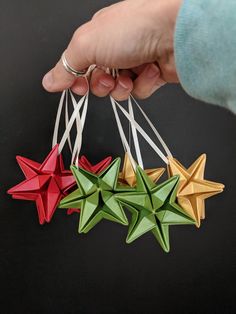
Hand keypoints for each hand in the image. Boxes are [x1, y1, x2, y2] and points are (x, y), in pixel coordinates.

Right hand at [42, 0, 181, 100]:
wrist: (175, 33)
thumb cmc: (134, 28)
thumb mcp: (87, 44)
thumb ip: (66, 65)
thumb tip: (49, 81)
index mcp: (97, 37)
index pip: (79, 65)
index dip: (77, 79)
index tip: (77, 85)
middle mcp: (116, 49)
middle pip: (99, 81)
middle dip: (102, 85)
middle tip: (108, 78)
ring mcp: (135, 62)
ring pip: (119, 90)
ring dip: (123, 87)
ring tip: (131, 74)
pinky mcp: (152, 74)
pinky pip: (139, 91)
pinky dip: (143, 85)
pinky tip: (150, 71)